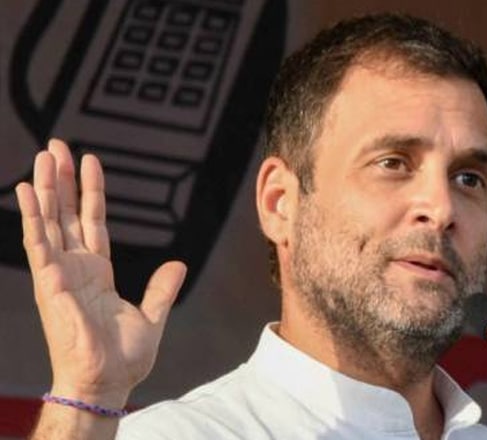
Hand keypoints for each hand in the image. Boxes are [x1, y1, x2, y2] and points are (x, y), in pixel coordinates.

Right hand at [15, 139, 186, 407]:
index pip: (92, 222)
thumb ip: (162, 288)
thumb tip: (179, 264)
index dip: (90, 192)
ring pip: (50, 222)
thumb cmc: (121, 358)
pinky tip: (26, 192)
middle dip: (62, 180)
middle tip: (56, 146)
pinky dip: (32, 218)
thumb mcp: (151, 316)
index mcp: (97, 272)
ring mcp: (61, 275)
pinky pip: (40, 245)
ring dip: (46, 189)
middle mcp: (75, 268)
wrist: (106, 383)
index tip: (89, 162)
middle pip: (66, 215)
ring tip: (43, 157)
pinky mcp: (51, 285)